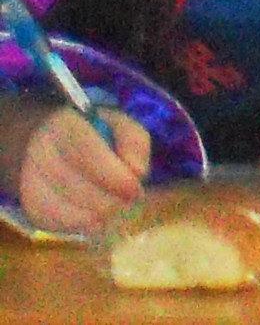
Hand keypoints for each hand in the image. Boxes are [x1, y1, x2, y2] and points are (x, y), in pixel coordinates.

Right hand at [20, 107, 149, 233]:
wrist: (44, 143)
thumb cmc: (91, 133)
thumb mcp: (117, 125)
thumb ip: (134, 142)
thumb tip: (138, 172)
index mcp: (64, 126)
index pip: (87, 154)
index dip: (114, 176)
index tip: (136, 188)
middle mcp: (41, 152)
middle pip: (82, 189)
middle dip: (113, 199)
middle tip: (128, 196)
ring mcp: (32, 183)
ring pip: (74, 212)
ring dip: (103, 213)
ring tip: (113, 201)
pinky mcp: (30, 208)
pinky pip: (65, 227)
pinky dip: (88, 224)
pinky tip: (96, 212)